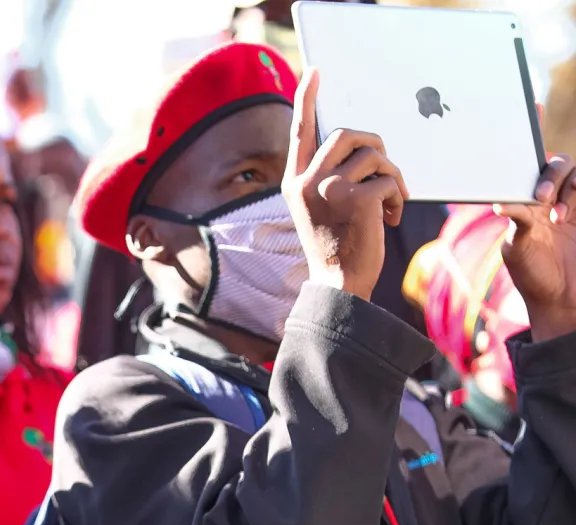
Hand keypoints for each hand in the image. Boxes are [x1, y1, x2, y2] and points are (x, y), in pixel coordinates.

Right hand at [283, 68, 409, 300]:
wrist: (337, 285)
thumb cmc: (334, 247)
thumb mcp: (319, 208)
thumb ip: (328, 177)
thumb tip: (361, 148)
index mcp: (295, 181)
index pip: (300, 131)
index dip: (307, 99)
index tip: (314, 72)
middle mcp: (308, 180)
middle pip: (347, 133)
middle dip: (373, 146)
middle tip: (384, 169)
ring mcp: (330, 188)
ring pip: (373, 154)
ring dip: (391, 174)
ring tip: (390, 200)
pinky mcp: (356, 198)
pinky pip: (388, 179)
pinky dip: (397, 196)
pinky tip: (391, 217)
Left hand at [494, 129, 575, 340]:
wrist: (563, 302)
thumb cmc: (533, 275)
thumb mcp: (516, 249)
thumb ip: (516, 223)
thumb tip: (505, 202)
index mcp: (527, 200)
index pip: (528, 162)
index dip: (532, 132)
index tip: (532, 106)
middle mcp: (552, 197)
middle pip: (558, 164)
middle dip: (551, 174)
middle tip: (542, 199)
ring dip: (570, 189)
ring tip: (560, 218)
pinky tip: (571, 212)